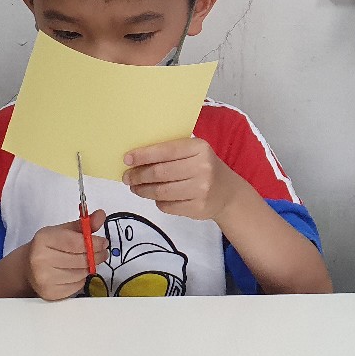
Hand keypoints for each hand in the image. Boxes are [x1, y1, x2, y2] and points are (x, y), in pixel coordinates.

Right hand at [27, 209, 106, 300]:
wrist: (28, 267)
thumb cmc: (48, 246)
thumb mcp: (63, 231)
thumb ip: (84, 224)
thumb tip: (101, 215)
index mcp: (44, 239)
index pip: (76, 243)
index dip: (94, 243)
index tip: (104, 243)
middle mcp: (41, 259)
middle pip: (80, 260)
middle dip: (96, 256)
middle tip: (103, 253)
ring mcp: (44, 279)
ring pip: (80, 274)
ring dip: (89, 268)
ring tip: (88, 262)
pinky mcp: (50, 293)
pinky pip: (76, 286)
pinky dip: (81, 279)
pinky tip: (76, 272)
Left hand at [124, 138, 244, 221]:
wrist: (227, 193)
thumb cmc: (204, 168)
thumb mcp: (194, 153)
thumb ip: (171, 153)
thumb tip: (135, 159)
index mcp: (199, 148)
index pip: (166, 151)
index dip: (143, 155)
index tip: (127, 159)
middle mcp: (202, 167)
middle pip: (160, 172)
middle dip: (139, 175)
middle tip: (127, 177)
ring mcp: (201, 189)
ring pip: (161, 191)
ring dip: (143, 190)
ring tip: (135, 188)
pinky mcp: (198, 208)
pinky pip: (167, 206)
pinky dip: (157, 202)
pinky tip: (154, 197)